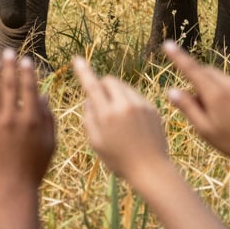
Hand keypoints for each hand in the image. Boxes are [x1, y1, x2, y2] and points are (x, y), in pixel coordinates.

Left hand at [0, 50, 54, 198]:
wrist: (11, 190)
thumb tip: (44, 96)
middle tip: (7, 52)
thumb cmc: (34, 168)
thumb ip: (48, 118)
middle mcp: (12, 119)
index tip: (26, 60)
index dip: (27, 72)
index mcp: (31, 120)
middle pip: (9, 86)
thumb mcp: (49, 144)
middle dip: (9, 67)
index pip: (29, 89)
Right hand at [73, 56, 168, 179]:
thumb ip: (88, 119)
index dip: (83, 71)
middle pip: (109, 81)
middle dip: (103, 85)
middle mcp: (124, 105)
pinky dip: (129, 101)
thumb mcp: (96, 143)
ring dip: (116, 93)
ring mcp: (140, 104)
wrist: (152, 170)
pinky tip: (132, 121)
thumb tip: (88, 100)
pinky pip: (135, 95)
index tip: (77, 59)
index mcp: (107, 115)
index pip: (92, 86)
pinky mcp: (151, 107)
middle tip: (102, 102)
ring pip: (123, 86)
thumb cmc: (119, 160)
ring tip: (119, 116)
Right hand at [164, 41, 229, 162]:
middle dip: (194, 80)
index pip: (191, 69)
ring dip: (207, 87)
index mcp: (214, 93)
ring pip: (214, 77)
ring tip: (214, 114)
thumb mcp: (206, 130)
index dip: (177, 56)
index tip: (167, 44)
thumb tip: (171, 90)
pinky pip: (226, 82)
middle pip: (203, 71)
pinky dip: (219, 90)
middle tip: (195, 106)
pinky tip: (227, 113)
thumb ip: (188, 108)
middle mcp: (227, 83)